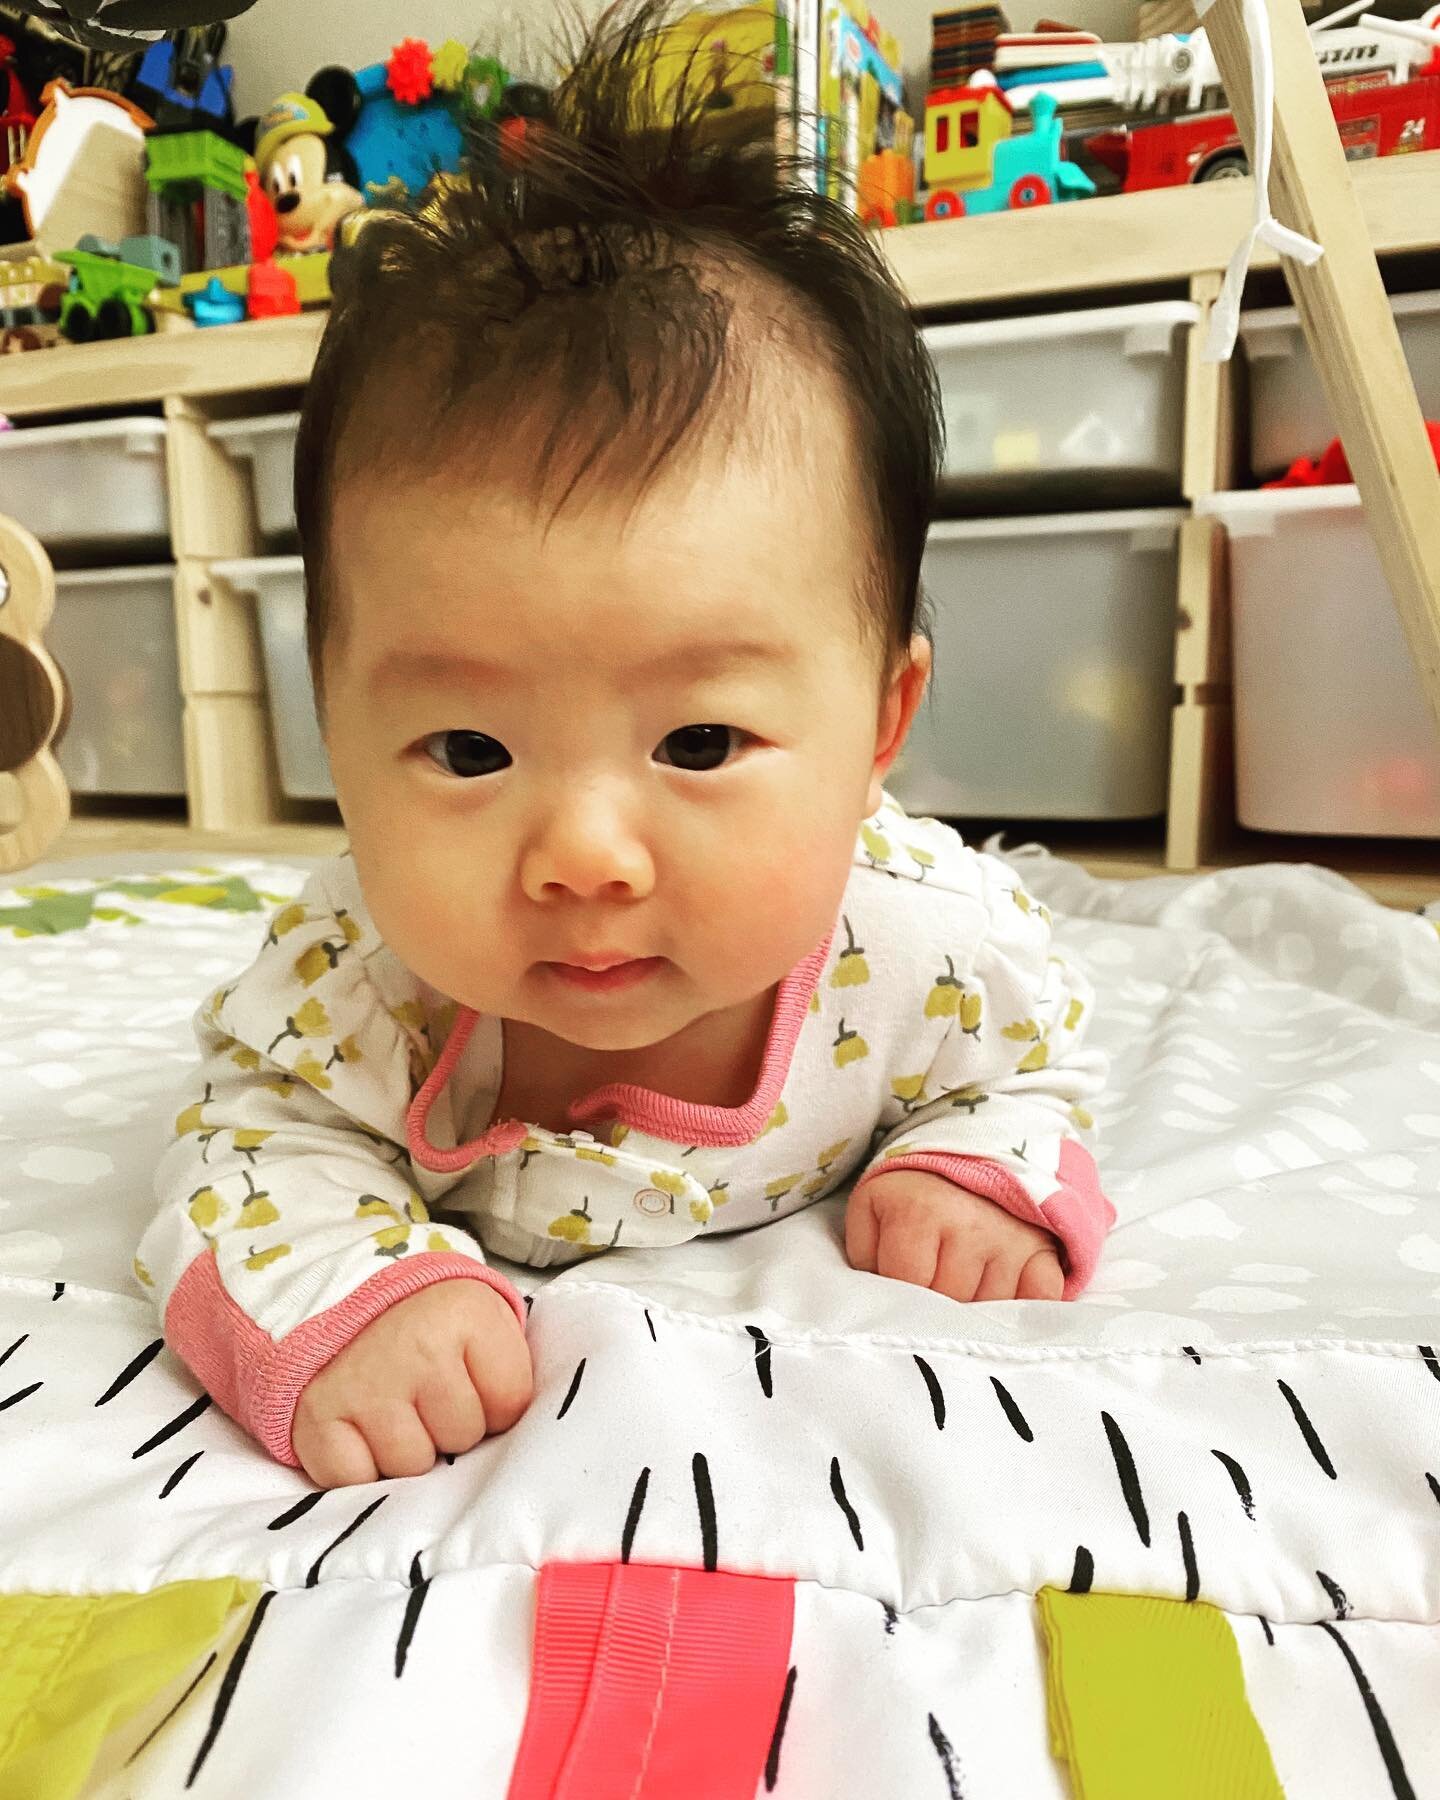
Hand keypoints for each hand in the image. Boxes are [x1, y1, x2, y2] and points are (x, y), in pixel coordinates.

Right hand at [292, 1279, 532, 1486]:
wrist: (346, 1300)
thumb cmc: (432, 1324)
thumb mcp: (485, 1323)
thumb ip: (511, 1373)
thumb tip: (525, 1444)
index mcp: (466, 1314)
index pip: (510, 1406)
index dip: (496, 1404)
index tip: (473, 1379)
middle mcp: (414, 1347)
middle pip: (461, 1438)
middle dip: (450, 1427)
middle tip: (427, 1394)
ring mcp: (363, 1384)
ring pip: (412, 1466)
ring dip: (407, 1449)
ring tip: (396, 1410)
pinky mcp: (316, 1416)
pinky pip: (355, 1480)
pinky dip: (359, 1467)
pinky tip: (361, 1430)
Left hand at [846, 1172, 1063, 1301]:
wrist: (969, 1155)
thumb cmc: (913, 1192)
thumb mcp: (871, 1209)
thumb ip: (864, 1255)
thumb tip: (882, 1300)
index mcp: (920, 1211)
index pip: (907, 1284)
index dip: (900, 1289)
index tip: (901, 1278)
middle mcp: (970, 1224)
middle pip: (949, 1300)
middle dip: (936, 1298)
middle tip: (933, 1277)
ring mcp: (1011, 1238)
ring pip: (989, 1307)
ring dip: (975, 1303)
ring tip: (965, 1275)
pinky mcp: (1043, 1248)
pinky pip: (1040, 1297)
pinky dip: (1023, 1302)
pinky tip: (1003, 1288)